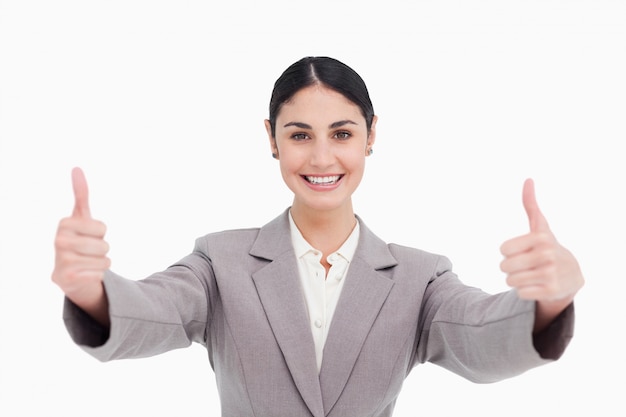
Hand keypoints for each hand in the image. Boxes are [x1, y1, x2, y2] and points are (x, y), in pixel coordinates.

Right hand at [52, 167, 110, 324]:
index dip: (101, 233)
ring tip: (87, 262)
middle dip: (102, 249)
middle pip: (104, 245)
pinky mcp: (67, 279)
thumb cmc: (78, 241)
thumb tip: (76, 168)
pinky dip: (97, 275)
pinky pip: (100, 274)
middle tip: (88, 252)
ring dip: (101, 263)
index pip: (102, 228)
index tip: (88, 234)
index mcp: (63, 224)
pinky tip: (84, 274)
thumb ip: (81, 194)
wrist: (70, 274)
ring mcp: (61, 261)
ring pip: (104, 261)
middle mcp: (59, 241)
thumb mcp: (80, 217)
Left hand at [500, 179, 583, 328]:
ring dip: (516, 279)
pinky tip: (536, 285)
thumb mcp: (540, 226)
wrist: (571, 274)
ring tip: (530, 274)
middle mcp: (547, 255)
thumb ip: (530, 204)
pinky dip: (524, 291)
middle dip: (510, 267)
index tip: (522, 250)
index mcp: (541, 237)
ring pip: (510, 281)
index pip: (503, 249)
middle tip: (525, 265)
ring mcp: (550, 274)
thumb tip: (528, 180)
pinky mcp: (551, 291)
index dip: (508, 251)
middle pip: (504, 266)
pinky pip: (520, 293)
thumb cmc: (547, 247)